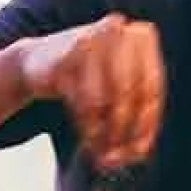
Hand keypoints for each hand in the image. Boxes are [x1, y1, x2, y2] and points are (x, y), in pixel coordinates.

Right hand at [18, 14, 164, 171]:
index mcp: (141, 36)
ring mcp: (87, 43)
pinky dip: (85, 125)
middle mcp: (117, 33)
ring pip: (102, 99)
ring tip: (100, 151)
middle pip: (129, 93)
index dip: (147, 124)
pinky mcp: (62, 60)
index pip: (152, 87)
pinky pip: (78, 100)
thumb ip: (136, 114)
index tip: (139, 152)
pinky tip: (87, 137)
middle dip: (123, 130)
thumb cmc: (89, 75)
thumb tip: (139, 154)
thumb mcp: (119, 86)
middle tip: (117, 157)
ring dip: (102, 132)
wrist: (38, 59)